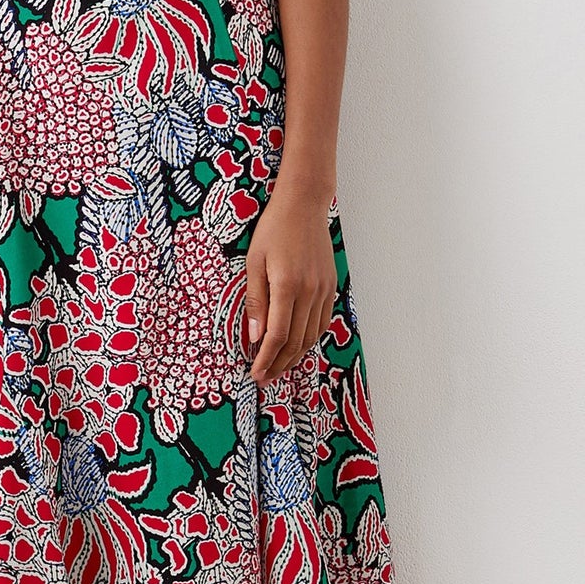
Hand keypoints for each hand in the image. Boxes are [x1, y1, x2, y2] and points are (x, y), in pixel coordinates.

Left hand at [243, 185, 338, 387]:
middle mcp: (310, 291)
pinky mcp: (331, 287)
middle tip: (264, 378)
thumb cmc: (273, 230)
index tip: (255, 373)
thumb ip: (255, 302)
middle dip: (279, 364)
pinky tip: (297, 348)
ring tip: (278, 369)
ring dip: (295, 357)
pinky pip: (321, 322)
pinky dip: (309, 340)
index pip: (278, 335)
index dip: (266, 358)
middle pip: (296, 341)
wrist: (304, 205)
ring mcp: (323, 290)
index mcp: (288, 285)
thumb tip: (254, 337)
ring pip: (311, 336)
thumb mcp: (254, 263)